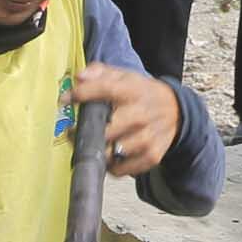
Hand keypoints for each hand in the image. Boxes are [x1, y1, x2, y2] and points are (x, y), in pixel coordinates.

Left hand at [71, 63, 179, 179]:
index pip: (104, 90)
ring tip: (94, 143)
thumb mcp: (123, 76)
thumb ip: (98, 72)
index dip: (81, 94)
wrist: (176, 111)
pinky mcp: (151, 156)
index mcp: (133, 91)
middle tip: (75, 131)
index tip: (66, 100)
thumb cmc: (142, 94)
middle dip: (85, 131)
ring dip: (98, 150)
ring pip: (111, 153)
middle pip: (106, 130)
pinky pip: (121, 169)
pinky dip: (111, 165)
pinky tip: (110, 154)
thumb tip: (79, 78)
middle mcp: (141, 115)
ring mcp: (147, 138)